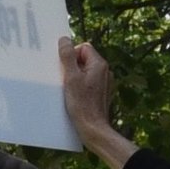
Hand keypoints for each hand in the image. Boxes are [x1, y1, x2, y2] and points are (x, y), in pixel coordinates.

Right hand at [56, 37, 127, 158]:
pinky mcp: (101, 93)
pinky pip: (88, 83)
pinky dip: (80, 87)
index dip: (71, 55)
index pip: (83, 47)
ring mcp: (105, 83)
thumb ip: (67, 56)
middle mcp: (105, 72)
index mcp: (99, 64)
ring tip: (70, 91)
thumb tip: (64, 39)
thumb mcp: (70, 78)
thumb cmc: (82, 105)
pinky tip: (75, 98)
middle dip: (72, 67)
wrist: (93, 129)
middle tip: (66, 80)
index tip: (65, 69)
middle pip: (84, 59)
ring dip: (75, 78)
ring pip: (85, 72)